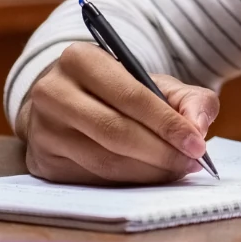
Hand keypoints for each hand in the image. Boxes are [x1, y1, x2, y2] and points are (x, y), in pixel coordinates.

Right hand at [20, 41, 220, 184]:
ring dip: (147, 172)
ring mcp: (42, 130)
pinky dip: (127, 183)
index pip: (130, 96)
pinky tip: (149, 177)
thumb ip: (188, 99)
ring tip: (176, 170)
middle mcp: (52, 92)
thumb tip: (199, 126)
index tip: (198, 144)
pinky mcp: (42, 162)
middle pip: (115, 132)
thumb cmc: (116, 92)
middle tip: (191, 163)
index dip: (167, 123)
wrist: (65, 103)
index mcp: (80, 59)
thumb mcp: (153, 83)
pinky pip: (92, 180)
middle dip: (160, 152)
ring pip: (104, 161)